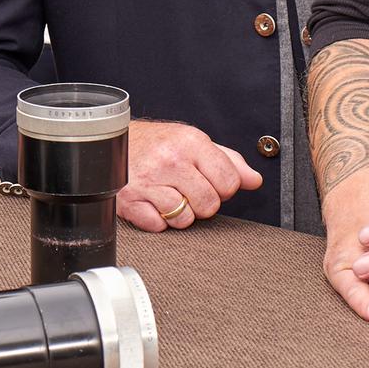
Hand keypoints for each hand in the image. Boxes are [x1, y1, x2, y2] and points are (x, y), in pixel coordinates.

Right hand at [115, 120, 262, 231]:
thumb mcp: (194, 143)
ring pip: (185, 219)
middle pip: (210, 205)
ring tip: (169, 195)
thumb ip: (228, 161)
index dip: (223, 188)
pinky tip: (152, 203)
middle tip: (188, 190)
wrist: (114, 141)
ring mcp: (148, 182)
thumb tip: (254, 180)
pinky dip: (158, 220)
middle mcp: (170, 161)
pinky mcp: (130, 201)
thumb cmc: (157, 143)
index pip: (229, 182)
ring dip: (180, 213)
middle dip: (202, 203)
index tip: (210, 182)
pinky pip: (159, 226)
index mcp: (190, 142)